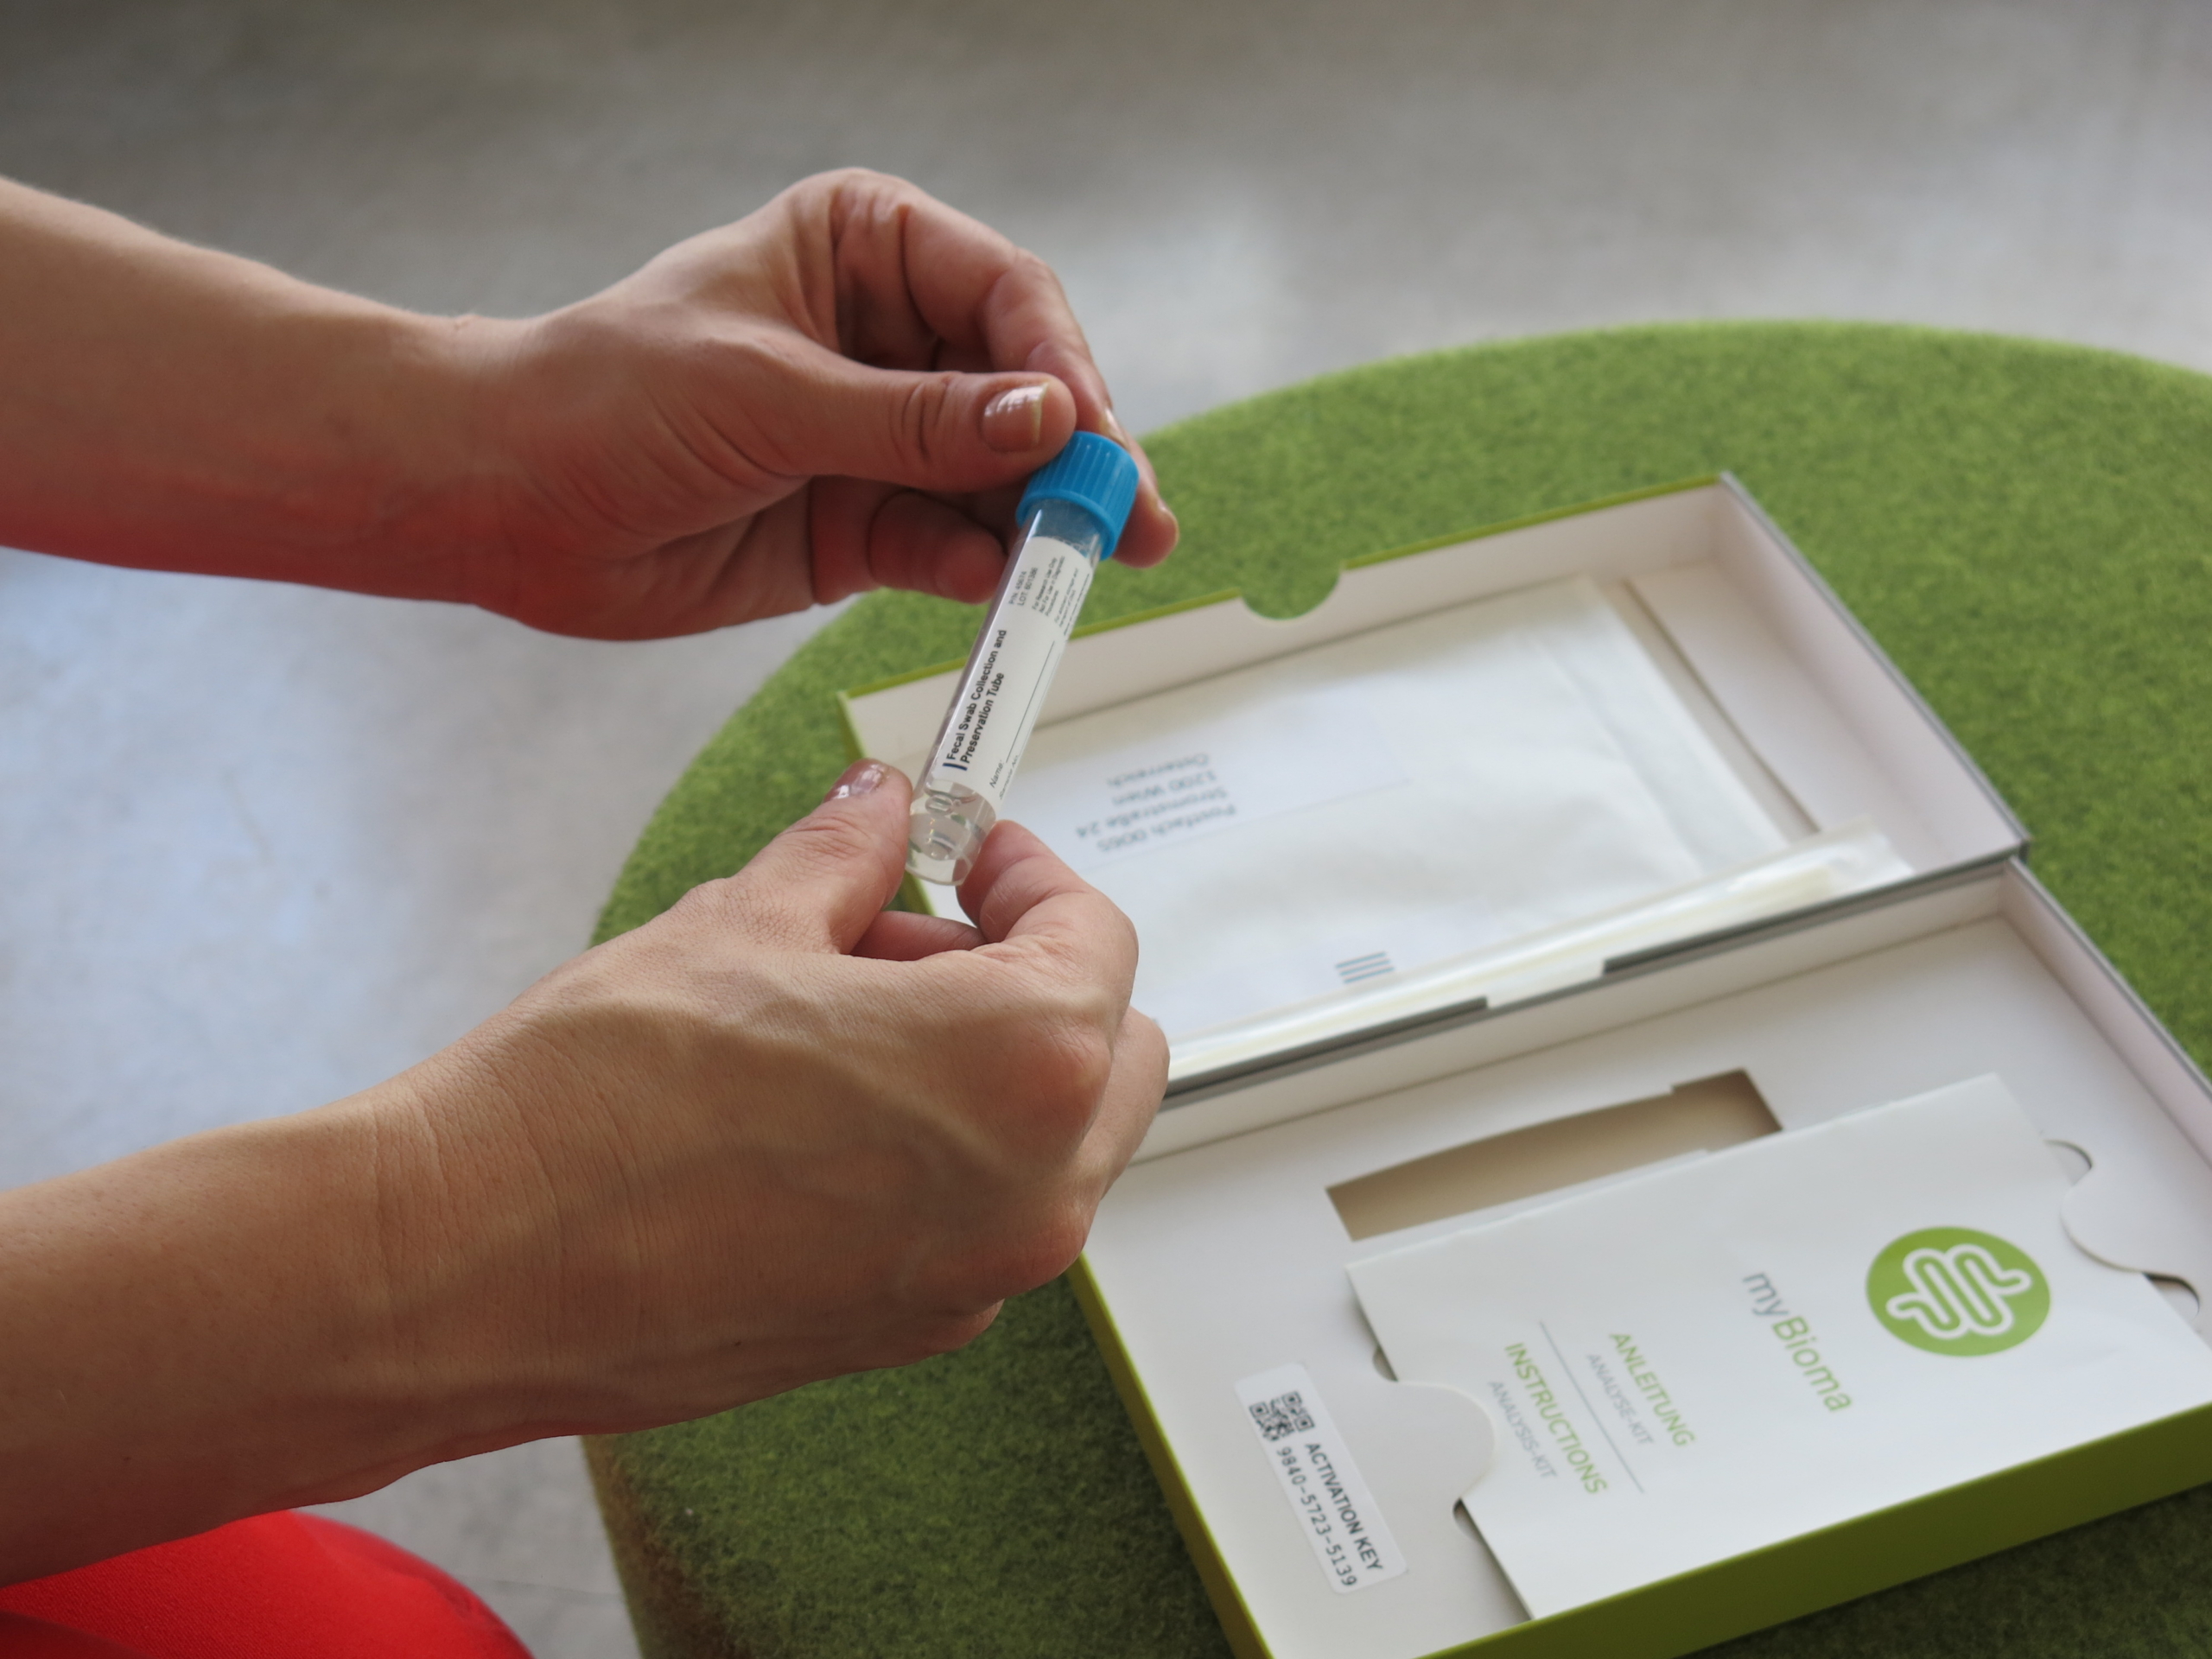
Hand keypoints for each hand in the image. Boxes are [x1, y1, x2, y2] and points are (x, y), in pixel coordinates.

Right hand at [0, 766, 1165, 1577]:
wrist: (468, 1269)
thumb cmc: (595, 1105)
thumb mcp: (738, 924)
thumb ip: (845, 855)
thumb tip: (881, 811)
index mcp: (1022, 1065)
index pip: (1097, 936)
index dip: (1027, 874)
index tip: (968, 852)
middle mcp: (1031, 1191)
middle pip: (1105, 1049)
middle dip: (1024, 973)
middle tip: (899, 931)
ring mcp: (975, 1279)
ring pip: (1047, 1140)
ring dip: (979, 1064)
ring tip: (826, 1017)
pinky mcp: (906, 1331)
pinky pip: (975, 1215)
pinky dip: (937, 1150)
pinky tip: (809, 1109)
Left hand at [447, 168, 1178, 636]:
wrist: (505, 501)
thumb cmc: (607, 398)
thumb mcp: (771, 395)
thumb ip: (916, 421)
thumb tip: (1050, 423)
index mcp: (863, 247)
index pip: (1003, 295)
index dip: (1059, 365)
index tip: (1088, 435)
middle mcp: (886, 337)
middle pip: (1022, 391)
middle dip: (1076, 455)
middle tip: (1131, 520)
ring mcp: (879, 436)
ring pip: (995, 478)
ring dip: (1039, 524)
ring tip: (1085, 567)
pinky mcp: (861, 525)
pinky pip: (944, 544)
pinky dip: (973, 567)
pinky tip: (994, 583)